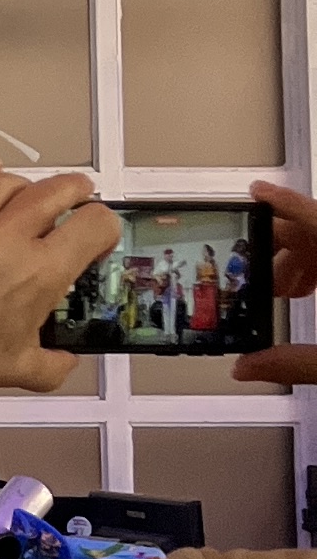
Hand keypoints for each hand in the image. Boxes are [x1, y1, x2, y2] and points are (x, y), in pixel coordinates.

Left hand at [0, 162, 121, 405]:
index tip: (97, 231)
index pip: (93, 223)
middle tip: (77, 194)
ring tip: (30, 192)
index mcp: (40, 272)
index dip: (104, 224)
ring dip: (26, 184)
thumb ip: (54, 363)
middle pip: (55, 190)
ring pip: (7, 182)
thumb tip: (64, 361)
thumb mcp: (21, 368)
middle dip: (74, 191)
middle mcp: (6, 240)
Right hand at [233, 178, 316, 383]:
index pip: (315, 216)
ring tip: (279, 286)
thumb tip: (248, 366)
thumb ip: (295, 363)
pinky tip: (307, 291)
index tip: (256, 192)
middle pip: (315, 232)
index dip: (281, 201)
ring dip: (300, 261)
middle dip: (279, 246)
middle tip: (250, 263)